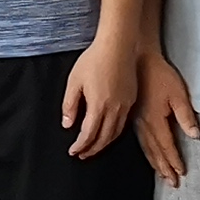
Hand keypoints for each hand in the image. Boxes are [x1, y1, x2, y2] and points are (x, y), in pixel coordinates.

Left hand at [61, 30, 138, 158]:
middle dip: (92, 149)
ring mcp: (125, 104)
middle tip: (83, 154)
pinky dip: (115, 132)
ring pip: (116, 133)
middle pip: (104, 138)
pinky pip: (123, 123)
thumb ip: (70, 105)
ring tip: (94, 147)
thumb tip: (68, 124)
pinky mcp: (131, 99)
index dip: (80, 146)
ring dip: (104, 143)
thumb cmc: (94, 59)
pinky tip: (108, 131)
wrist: (117, 44)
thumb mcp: (74, 81)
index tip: (73, 151)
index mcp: (99, 105)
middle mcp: (114, 109)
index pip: (89, 134)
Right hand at [133, 51, 199, 187]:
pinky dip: (146, 152)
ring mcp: (137, 120)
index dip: (174, 160)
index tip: (181, 173)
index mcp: (155, 120)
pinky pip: (140, 140)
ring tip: (162, 174)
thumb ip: (185, 116)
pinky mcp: (134, 115)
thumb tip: (195, 136)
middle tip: (172, 183)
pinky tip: (149, 154)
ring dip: (155, 163)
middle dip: (164, 168)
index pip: (166, 146)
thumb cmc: (160, 74)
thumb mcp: (178, 93)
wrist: (137, 59)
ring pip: (146, 148)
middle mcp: (144, 124)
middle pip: (155, 152)